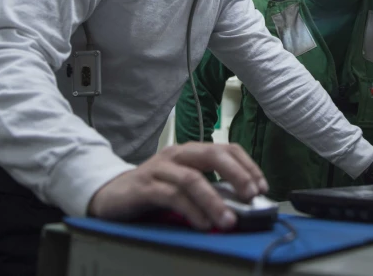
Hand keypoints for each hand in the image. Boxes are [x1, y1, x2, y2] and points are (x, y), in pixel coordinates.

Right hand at [87, 142, 268, 230]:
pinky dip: (191, 210)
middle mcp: (177, 154)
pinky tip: (202, 224)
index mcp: (191, 151)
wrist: (110, 195)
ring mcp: (159, 169)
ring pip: (193, 179)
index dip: (247, 165)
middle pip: (212, 155)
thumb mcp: (185, 186)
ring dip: (214, 201)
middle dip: (237, 174)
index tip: (262, 186)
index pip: (226, 149)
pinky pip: (172, 196)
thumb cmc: (153, 189)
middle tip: (251, 195)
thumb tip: (241, 205)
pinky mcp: (144, 187)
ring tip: (228, 220)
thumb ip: (209, 190)